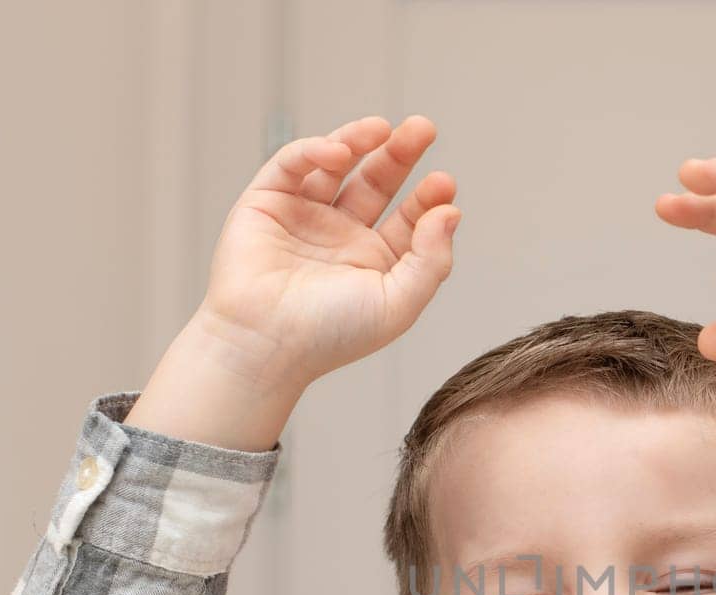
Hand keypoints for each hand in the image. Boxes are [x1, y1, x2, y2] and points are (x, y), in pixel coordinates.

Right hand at [199, 113, 461, 390]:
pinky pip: (293, 164)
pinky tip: (339, 152)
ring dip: (359, 140)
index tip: (444, 185)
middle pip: (377, 181)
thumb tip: (451, 212)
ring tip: (382, 129)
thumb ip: (431, 260)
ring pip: (336, 165)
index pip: (409, 217)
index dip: (428, 198)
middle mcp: (341, 236)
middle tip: (422, 128)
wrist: (265, 344)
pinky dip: (315, 150)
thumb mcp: (398, 303)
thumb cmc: (331, 335)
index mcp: (375, 262)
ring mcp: (304, 216)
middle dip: (400, 153)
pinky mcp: (266, 202)